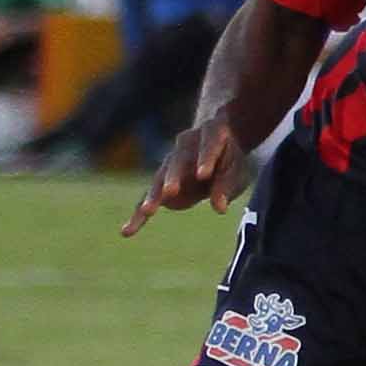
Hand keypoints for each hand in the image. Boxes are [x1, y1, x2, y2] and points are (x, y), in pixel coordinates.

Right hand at [123, 117, 246, 235]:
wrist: (215, 149)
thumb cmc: (229, 159)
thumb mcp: (236, 170)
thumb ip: (226, 185)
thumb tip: (219, 208)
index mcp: (211, 134)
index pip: (208, 145)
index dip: (205, 159)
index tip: (202, 174)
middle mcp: (185, 145)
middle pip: (177, 161)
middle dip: (173, 177)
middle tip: (169, 191)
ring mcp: (169, 162)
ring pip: (159, 179)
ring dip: (153, 196)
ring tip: (146, 211)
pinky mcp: (160, 181)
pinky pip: (149, 197)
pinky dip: (139, 215)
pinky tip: (128, 230)